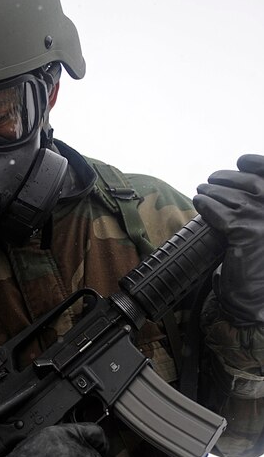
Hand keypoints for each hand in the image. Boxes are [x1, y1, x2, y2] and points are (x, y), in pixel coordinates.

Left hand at [193, 154, 263, 324]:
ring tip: (201, 190)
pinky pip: (220, 212)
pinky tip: (199, 202)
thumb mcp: (260, 226)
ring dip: (212, 190)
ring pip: (231, 197)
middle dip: (227, 178)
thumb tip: (236, 179)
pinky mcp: (246, 233)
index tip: (239, 161)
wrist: (255, 295)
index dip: (255, 163)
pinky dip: (207, 205)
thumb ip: (255, 205)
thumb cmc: (257, 260)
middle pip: (249, 182)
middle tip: (210, 180)